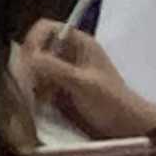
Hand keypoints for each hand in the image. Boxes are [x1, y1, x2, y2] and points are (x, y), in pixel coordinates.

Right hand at [17, 20, 155, 140]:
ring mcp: (68, 71)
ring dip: (33, 79)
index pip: (47, 28)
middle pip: (40, 47)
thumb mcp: (82, 83)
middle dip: (31, 63)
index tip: (28, 61)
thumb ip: (55, 68)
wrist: (127, 127)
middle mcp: (72, 53)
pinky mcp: (64, 88)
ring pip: (39, 66)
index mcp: (80, 43)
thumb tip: (28, 58)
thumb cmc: (110, 101)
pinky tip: (42, 102)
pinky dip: (38, 90)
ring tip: (37, 95)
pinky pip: (43, 83)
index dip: (34, 40)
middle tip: (29, 82)